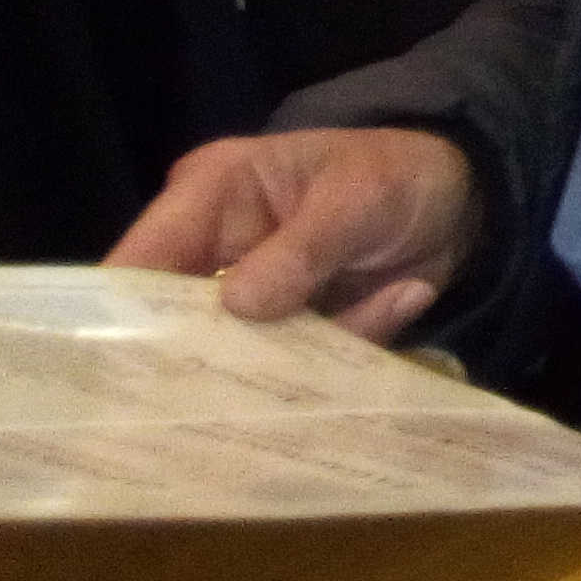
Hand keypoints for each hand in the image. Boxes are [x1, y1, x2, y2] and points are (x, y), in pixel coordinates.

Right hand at [103, 128, 483, 343]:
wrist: (463, 200)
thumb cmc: (397, 174)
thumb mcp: (357, 198)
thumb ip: (300, 248)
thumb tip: (236, 305)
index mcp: (211, 196)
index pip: (139, 259)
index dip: (119, 317)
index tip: (117, 379)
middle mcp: (216, 251)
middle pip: (172, 324)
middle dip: (196, 365)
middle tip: (217, 406)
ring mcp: (253, 300)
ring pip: (233, 358)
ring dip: (277, 371)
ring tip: (321, 361)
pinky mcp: (291, 334)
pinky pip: (297, 366)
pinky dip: (338, 358)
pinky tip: (397, 301)